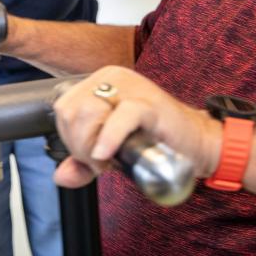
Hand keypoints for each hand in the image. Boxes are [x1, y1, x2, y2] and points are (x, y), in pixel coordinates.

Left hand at [52, 66, 221, 188]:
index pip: (63, 108)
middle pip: (71, 112)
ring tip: (111, 158)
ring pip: (89, 112)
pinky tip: (107, 155)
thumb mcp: (111, 152)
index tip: (91, 156)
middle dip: (81, 145)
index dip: (70, 138)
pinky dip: (110, 138)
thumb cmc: (153, 142)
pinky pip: (121, 115)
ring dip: (93, 146)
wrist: (194, 144)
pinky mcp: (150, 102)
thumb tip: (60, 176)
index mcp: (100, 82)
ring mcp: (132, 87)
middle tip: (102, 160)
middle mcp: (112, 78)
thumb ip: (83, 163)